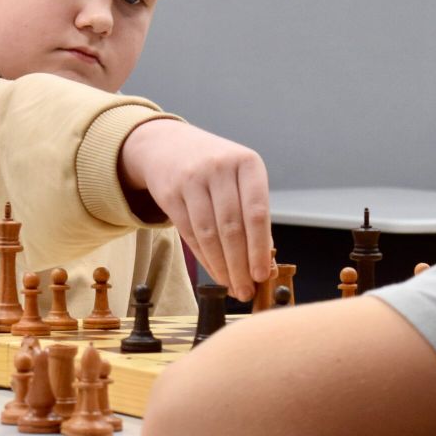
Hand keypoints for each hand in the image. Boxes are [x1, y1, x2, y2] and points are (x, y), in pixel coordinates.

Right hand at [120, 119, 271, 299]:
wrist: (169, 146)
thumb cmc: (217, 170)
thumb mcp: (241, 178)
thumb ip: (254, 214)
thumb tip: (266, 263)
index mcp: (248, 163)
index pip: (256, 212)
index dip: (260, 248)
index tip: (262, 275)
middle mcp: (220, 168)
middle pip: (232, 227)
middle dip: (240, 265)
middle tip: (247, 290)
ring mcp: (192, 179)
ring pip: (209, 233)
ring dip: (222, 266)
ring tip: (233, 286)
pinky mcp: (170, 193)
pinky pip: (189, 233)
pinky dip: (204, 258)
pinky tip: (215, 272)